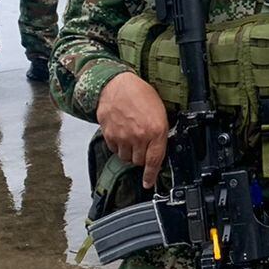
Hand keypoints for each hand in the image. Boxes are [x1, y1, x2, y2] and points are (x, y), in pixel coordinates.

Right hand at [97, 72, 170, 188]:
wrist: (117, 84)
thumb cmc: (140, 94)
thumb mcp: (159, 111)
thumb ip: (159, 130)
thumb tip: (159, 146)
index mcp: (156, 130)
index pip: (155, 160)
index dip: (151, 175)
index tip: (148, 183)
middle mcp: (139, 136)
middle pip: (139, 162)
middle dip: (142, 158)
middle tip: (142, 146)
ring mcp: (123, 137)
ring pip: (126, 157)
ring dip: (129, 152)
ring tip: (131, 137)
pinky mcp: (110, 135)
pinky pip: (114, 150)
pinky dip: (118, 146)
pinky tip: (121, 133)